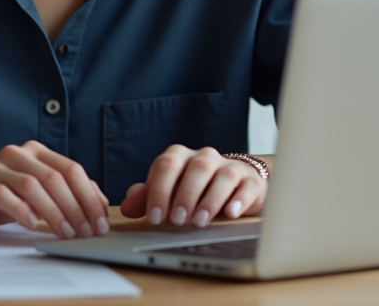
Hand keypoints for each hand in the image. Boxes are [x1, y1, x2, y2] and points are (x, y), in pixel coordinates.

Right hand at [0, 140, 109, 237]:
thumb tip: (99, 203)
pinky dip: (22, 210)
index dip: (89, 196)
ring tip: (66, 233)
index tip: (100, 222)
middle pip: (56, 177)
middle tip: (87, 232)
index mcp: (35, 151)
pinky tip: (32, 225)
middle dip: (77, 207)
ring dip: (54, 212)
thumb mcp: (33, 194)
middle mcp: (17, 153)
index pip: (72, 168)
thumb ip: (62, 193)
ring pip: (33, 185)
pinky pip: (4, 194)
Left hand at [119, 145, 265, 227]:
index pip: (166, 165)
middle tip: (178, 221)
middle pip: (196, 168)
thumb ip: (147, 197)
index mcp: (180, 157)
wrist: (234, 184)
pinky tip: (231, 214)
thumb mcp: (169, 192)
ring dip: (210, 200)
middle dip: (185, 195)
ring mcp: (230, 167)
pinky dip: (239, 200)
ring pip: (222, 176)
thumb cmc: (194, 189)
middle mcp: (205, 157)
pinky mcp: (250, 181)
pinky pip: (246, 186)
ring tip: (200, 221)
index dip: (159, 191)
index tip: (155, 217)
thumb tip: (127, 207)